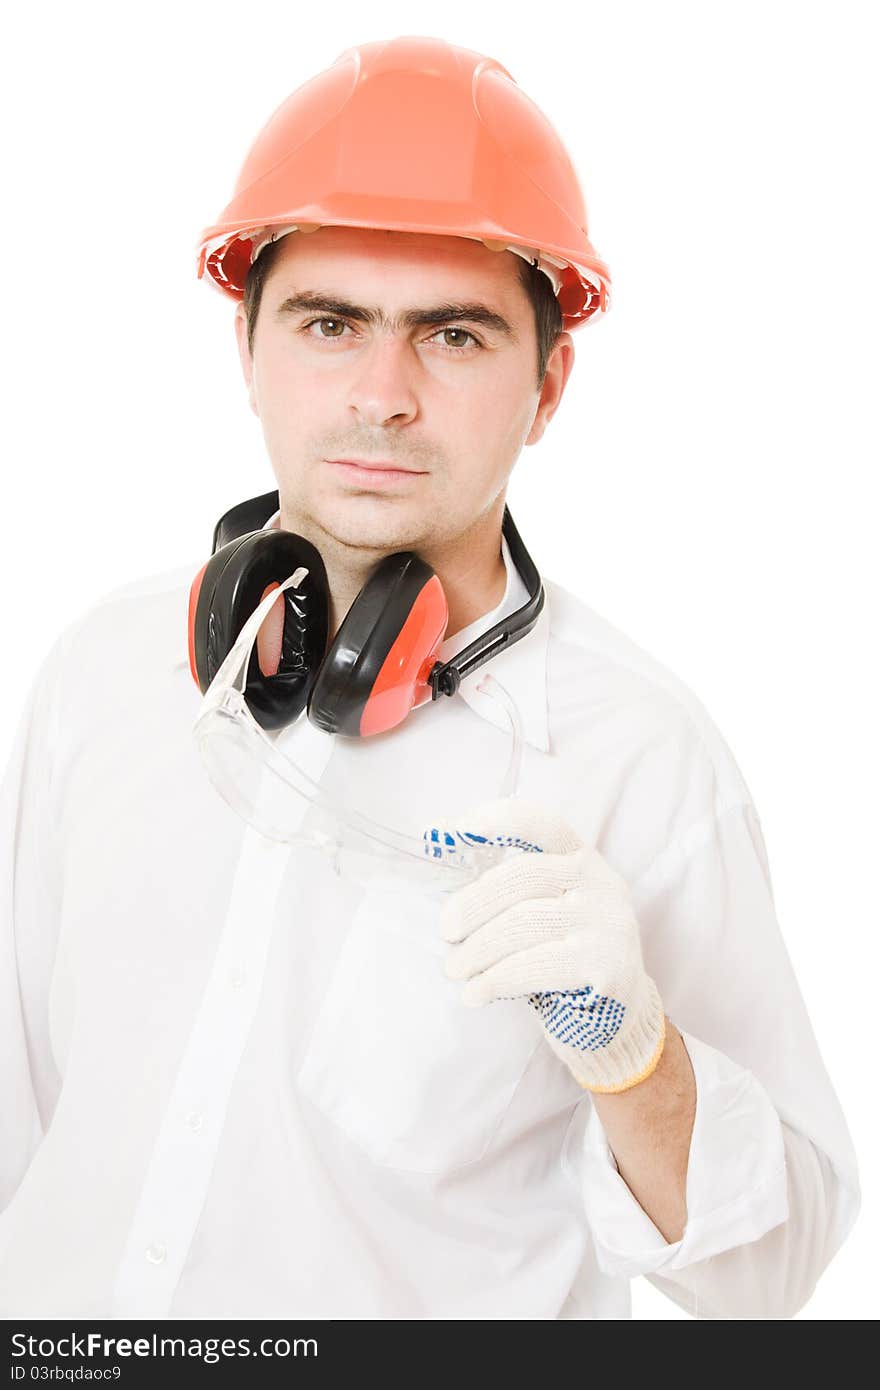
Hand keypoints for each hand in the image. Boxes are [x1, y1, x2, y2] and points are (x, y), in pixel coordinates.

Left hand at [432, 797, 665, 1093]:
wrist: (615, 1018)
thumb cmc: (561, 955)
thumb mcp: (540, 910)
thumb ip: (501, 885)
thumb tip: (437, 841)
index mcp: (580, 860)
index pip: (539, 825)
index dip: (495, 821)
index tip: (454, 831)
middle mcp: (600, 884)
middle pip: (522, 877)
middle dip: (473, 904)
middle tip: (446, 931)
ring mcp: (608, 924)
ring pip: (523, 923)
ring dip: (477, 949)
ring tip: (454, 969)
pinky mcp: (607, 967)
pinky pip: (536, 966)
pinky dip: (495, 979)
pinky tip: (475, 993)